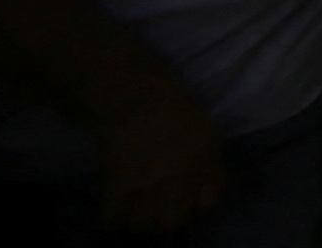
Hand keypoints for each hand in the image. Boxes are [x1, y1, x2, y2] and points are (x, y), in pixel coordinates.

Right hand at [93, 70, 230, 234]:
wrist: (134, 95)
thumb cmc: (172, 108)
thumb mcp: (206, 133)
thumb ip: (210, 166)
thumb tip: (206, 200)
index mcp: (206, 161)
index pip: (207, 204)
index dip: (193, 207)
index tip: (180, 203)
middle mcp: (182, 177)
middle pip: (172, 223)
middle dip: (162, 220)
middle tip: (152, 209)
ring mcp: (150, 183)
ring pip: (142, 226)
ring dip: (136, 221)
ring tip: (131, 208)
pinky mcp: (119, 185)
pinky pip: (113, 220)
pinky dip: (111, 217)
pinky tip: (113, 205)